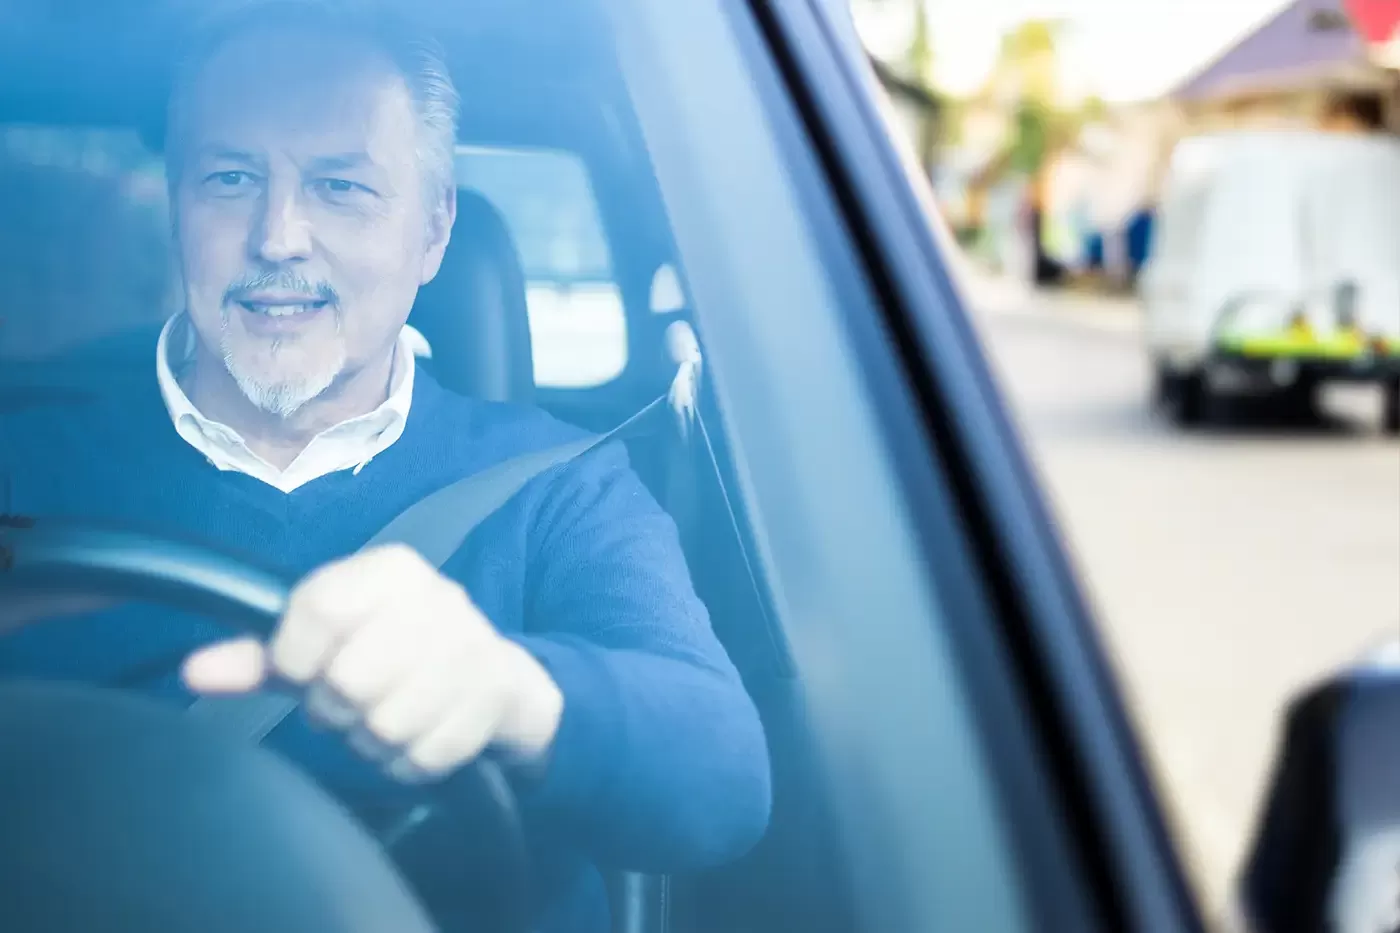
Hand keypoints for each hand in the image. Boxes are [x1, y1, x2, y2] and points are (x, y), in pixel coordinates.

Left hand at [182, 544, 563, 782]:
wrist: (491, 675)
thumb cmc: (389, 652)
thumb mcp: (324, 643)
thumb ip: (258, 657)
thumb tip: (193, 673)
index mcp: (391, 570)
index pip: (319, 609)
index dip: (295, 657)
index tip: (302, 670)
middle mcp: (438, 598)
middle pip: (349, 679)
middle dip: (336, 708)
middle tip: (348, 702)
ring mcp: (473, 647)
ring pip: (386, 726)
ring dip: (372, 740)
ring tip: (381, 719)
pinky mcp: (495, 697)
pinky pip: (424, 756)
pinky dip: (409, 762)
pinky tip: (417, 738)